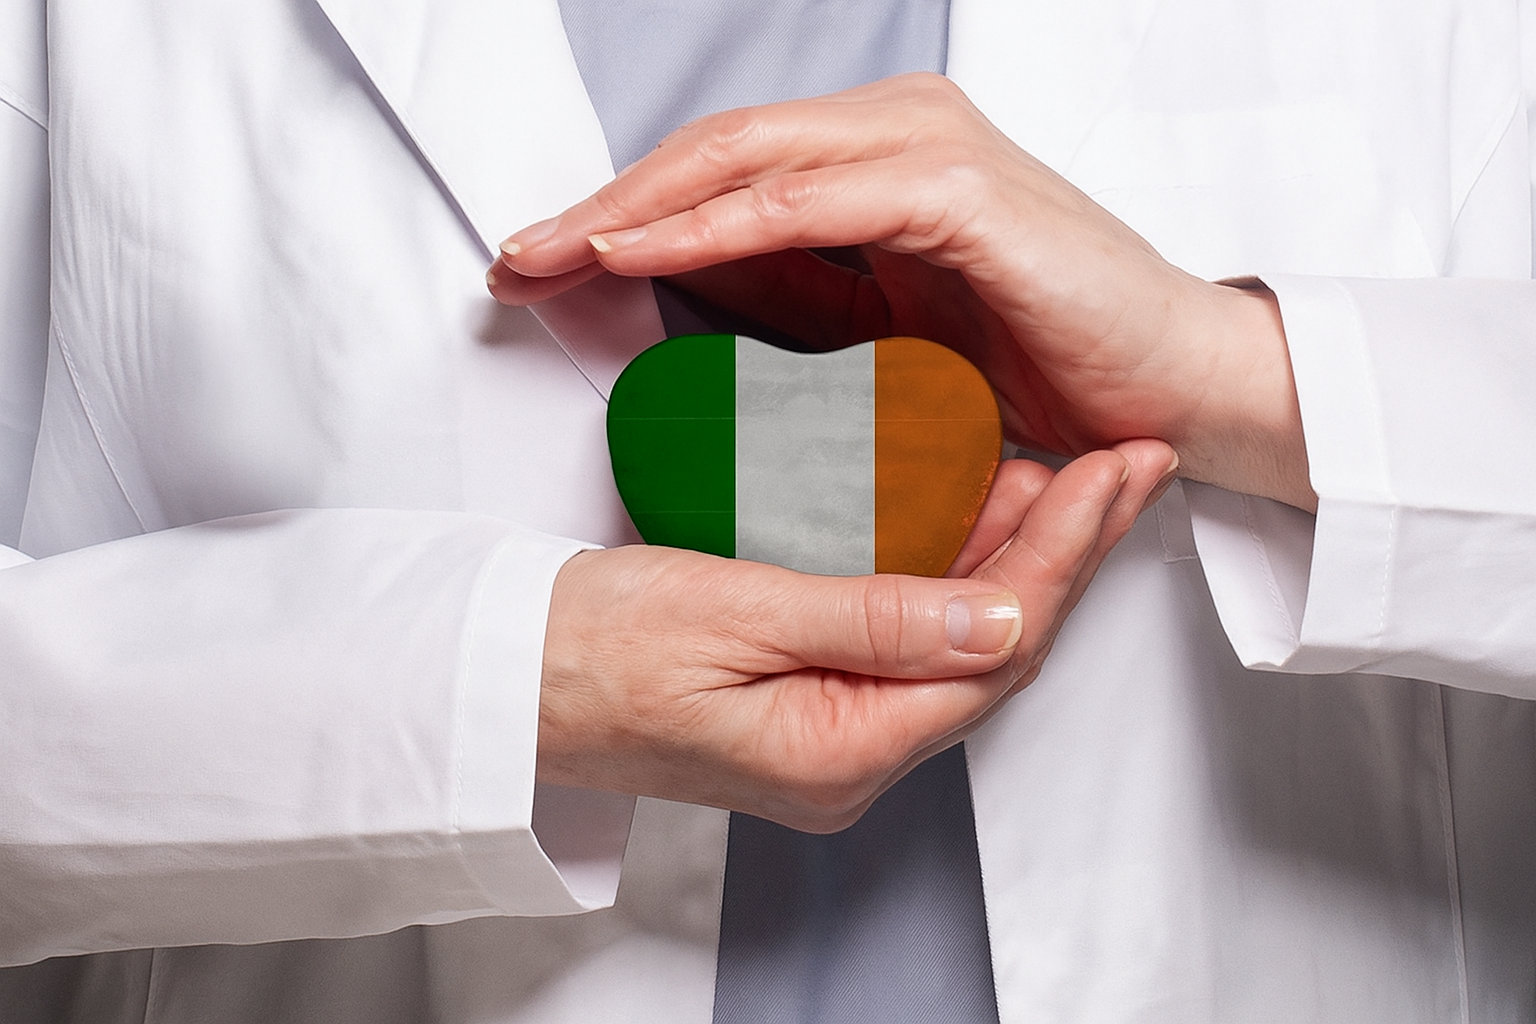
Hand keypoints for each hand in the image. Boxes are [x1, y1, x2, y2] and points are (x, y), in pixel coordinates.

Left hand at [489, 73, 1313, 510]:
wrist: (1174, 392)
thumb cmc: (1048, 365)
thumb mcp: (888, 331)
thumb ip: (800, 295)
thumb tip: (694, 290)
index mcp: (881, 159)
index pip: (725, 170)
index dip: (627, 212)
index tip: (545, 265)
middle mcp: (898, 134)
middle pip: (717, 151)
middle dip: (607, 205)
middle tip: (519, 260)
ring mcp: (928, 152)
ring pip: (747, 160)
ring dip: (638, 209)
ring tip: (554, 256)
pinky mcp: (958, 194)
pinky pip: (808, 204)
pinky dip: (718, 227)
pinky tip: (644, 254)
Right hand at [537, 439, 1175, 831]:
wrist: (501, 679)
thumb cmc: (586, 650)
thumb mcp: (729, 616)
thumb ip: (872, 619)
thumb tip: (1003, 618)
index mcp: (840, 751)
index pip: (995, 649)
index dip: (1064, 554)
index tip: (1109, 473)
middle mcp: (851, 762)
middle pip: (996, 655)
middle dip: (1067, 554)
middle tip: (1121, 466)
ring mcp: (833, 741)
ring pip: (959, 647)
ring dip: (1015, 560)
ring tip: (1068, 477)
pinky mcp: (812, 709)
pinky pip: (910, 644)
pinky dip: (949, 576)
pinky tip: (969, 518)